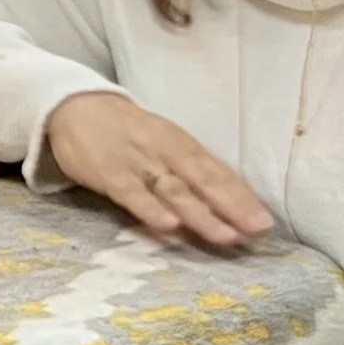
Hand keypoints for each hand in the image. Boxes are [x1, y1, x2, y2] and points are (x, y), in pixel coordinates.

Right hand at [45, 89, 273, 249]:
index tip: (266, 223)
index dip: (243, 197)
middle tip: (255, 230)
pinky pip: (133, 194)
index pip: (219, 172)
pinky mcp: (110, 174)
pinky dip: (151, 210)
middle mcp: (167, 152)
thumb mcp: (164, 144)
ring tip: (224, 236)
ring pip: (174, 190)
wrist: (77, 108)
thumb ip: (191, 172)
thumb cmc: (129, 133)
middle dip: (232, 206)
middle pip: (204, 180)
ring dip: (200, 214)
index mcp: (183, 144)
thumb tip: (229, 204)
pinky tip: (168, 227)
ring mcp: (138, 162)